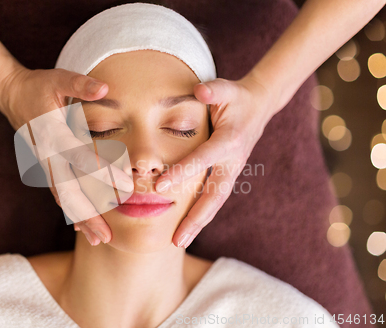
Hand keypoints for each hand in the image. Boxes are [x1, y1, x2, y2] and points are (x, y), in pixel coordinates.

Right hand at [0, 65, 133, 244]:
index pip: (80, 156)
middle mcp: (48, 154)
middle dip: (87, 213)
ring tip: (98, 240)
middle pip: (67, 189)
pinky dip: (70, 211)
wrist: (11, 96)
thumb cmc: (39, 86)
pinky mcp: (46, 167)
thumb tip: (106, 87)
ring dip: (80, 219)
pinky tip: (81, 228)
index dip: (103, 171)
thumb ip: (80, 84)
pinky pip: (57, 193)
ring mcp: (45, 164)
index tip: (126, 185)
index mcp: (53, 133)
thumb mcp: (58, 78)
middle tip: (107, 236)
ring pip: (62, 197)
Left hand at [155, 74, 279, 247]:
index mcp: (229, 141)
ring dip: (198, 223)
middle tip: (177, 240)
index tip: (159, 188)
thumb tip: (199, 91)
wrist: (260, 106)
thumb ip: (213, 90)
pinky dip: (202, 213)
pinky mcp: (229, 174)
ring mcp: (232, 170)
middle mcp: (232, 161)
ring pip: (215, 202)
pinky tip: (187, 226)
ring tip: (179, 242)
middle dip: (195, 219)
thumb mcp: (226, 88)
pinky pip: (215, 197)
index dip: (181, 173)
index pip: (202, 160)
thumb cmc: (237, 97)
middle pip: (214, 196)